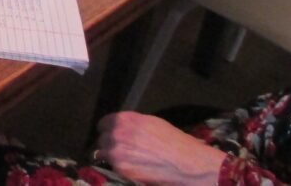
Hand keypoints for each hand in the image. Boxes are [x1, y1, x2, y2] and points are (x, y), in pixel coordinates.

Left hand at [95, 112, 225, 185]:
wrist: (188, 165)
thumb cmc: (175, 142)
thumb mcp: (152, 123)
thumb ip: (132, 124)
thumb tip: (122, 128)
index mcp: (125, 119)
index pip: (104, 123)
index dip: (109, 129)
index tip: (113, 134)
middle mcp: (117, 133)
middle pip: (102, 139)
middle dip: (109, 143)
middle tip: (120, 150)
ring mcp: (116, 153)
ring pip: (102, 154)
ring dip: (111, 156)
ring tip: (124, 161)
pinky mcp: (121, 170)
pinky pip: (112, 167)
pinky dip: (118, 168)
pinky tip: (130, 169)